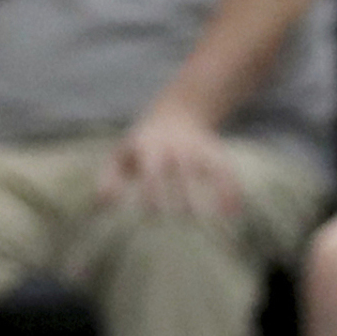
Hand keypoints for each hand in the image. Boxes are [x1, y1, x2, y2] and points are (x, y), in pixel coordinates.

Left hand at [98, 104, 241, 218]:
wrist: (176, 111)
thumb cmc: (140, 146)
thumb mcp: (120, 155)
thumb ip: (109, 178)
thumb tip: (102, 203)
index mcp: (150, 148)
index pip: (152, 170)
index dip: (153, 190)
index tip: (153, 214)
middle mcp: (176, 148)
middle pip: (183, 173)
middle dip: (184, 197)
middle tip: (184, 224)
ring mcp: (198, 149)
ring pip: (210, 169)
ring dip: (215, 192)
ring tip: (219, 221)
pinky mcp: (214, 152)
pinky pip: (226, 170)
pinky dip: (232, 189)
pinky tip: (235, 213)